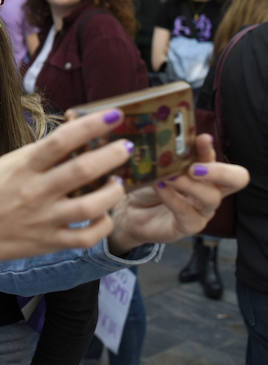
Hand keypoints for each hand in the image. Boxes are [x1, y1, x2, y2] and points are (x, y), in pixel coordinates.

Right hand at [0, 108, 132, 272]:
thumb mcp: (8, 164)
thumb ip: (40, 152)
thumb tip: (76, 131)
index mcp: (23, 167)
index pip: (60, 140)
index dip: (91, 125)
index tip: (115, 115)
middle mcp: (34, 192)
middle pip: (82, 171)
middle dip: (112, 155)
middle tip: (126, 147)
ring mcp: (43, 219)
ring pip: (91, 206)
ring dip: (113, 192)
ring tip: (118, 182)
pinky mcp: (49, 242)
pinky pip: (87, 237)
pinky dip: (103, 225)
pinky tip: (104, 214)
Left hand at [107, 134, 249, 253]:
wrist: (127, 211)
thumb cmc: (146, 186)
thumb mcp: (156, 167)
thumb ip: (166, 156)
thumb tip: (165, 140)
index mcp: (205, 170)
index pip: (217, 156)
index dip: (211, 148)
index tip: (200, 139)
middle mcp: (210, 189)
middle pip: (237, 179)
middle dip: (220, 171)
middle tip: (194, 167)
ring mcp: (202, 209)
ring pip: (211, 197)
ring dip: (190, 185)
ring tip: (169, 178)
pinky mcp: (189, 225)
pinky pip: (188, 213)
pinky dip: (173, 198)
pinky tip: (160, 188)